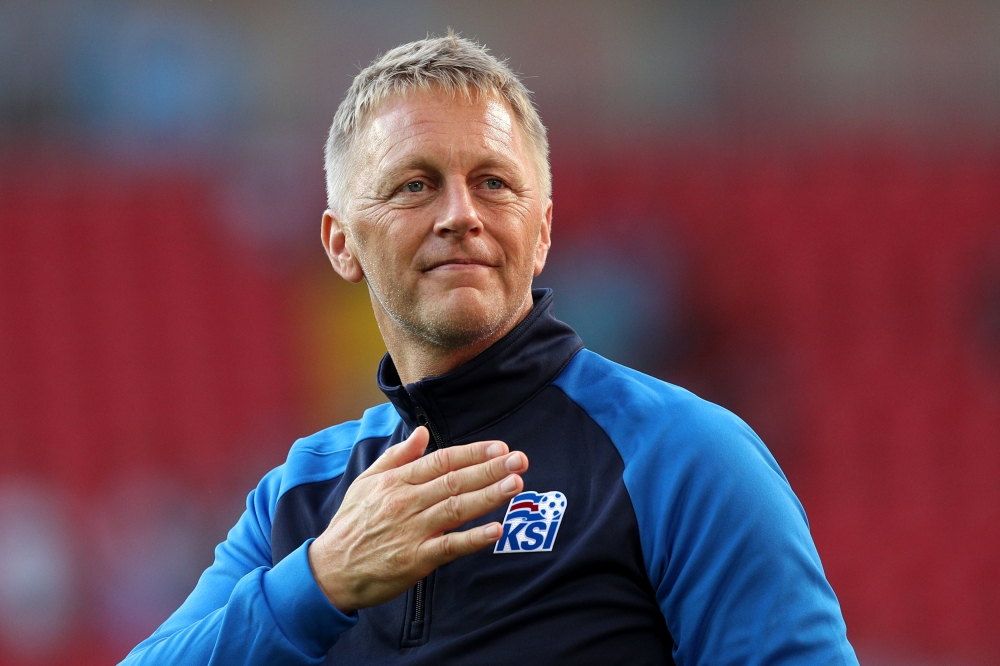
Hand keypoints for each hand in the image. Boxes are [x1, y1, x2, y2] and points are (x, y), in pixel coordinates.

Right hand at [307, 426, 527, 613]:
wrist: (330, 570)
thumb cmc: (352, 524)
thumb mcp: (367, 482)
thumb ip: (398, 456)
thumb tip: (422, 433)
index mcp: (397, 481)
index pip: (442, 461)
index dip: (473, 453)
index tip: (500, 448)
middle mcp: (406, 502)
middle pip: (455, 481)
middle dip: (490, 469)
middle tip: (520, 460)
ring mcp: (412, 530)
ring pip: (456, 508)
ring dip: (488, 496)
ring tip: (515, 485)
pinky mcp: (416, 559)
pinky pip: (449, 546)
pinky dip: (473, 538)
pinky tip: (495, 530)